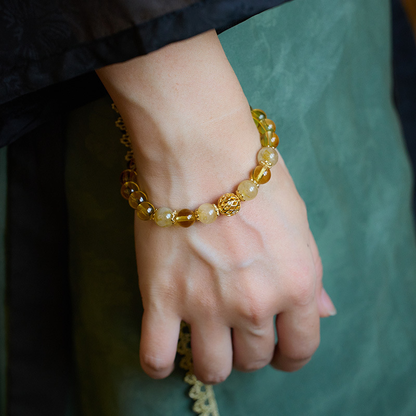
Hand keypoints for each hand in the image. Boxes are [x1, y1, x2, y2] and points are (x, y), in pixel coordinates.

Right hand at [96, 30, 335, 383]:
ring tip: (206, 338)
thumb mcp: (299, 223)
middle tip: (237, 326)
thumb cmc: (252, 178)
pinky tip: (164, 352)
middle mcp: (254, 303)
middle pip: (253, 358)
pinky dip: (160, 364)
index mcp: (296, 284)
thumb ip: (310, 275)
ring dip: (213, 361)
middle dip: (249, 349)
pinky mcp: (161, 299)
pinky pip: (157, 358)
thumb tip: (324, 311)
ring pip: (213, 369)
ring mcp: (205, 305)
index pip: (301, 347)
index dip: (291, 356)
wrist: (200, 151)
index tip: (280, 353)